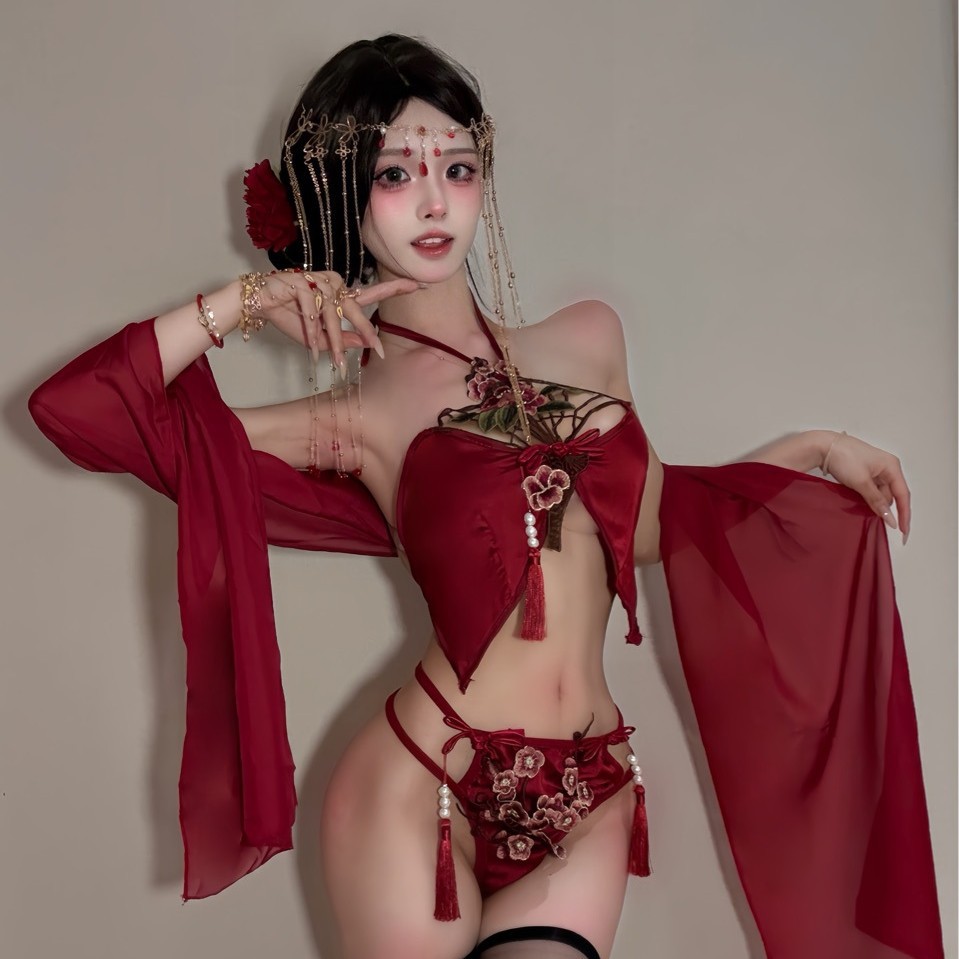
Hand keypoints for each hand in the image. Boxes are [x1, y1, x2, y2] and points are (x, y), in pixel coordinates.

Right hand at [254, 269, 419, 371]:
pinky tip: (307, 338)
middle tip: (379, 351)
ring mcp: (319, 280)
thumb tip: (366, 344)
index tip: (420, 285)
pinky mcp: (303, 281)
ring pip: (333, 314)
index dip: (396, 289)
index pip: (373, 293)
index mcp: (341, 294)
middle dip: (365, 332)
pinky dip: (310, 328)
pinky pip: (312, 310)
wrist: (258, 303)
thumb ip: (343, 339)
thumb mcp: (320, 337)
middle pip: (356, 309)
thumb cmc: (289, 317)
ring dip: (332, 340)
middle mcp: (334, 284)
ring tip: (334, 360)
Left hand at [823, 432, 910, 542]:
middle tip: (877, 521)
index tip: (903, 530)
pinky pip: (870, 491)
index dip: (904, 514)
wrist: (822, 446)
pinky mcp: (863, 473)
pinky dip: (866, 498)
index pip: (903, 494)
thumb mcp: (862, 482)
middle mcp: (886, 467)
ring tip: (863, 509)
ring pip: (880, 494)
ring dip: (873, 503)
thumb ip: (876, 501)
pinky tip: (859, 504)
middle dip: (885, 508)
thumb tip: (890, 518)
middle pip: (892, 495)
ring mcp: (874, 470)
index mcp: (892, 466)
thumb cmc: (843, 457)